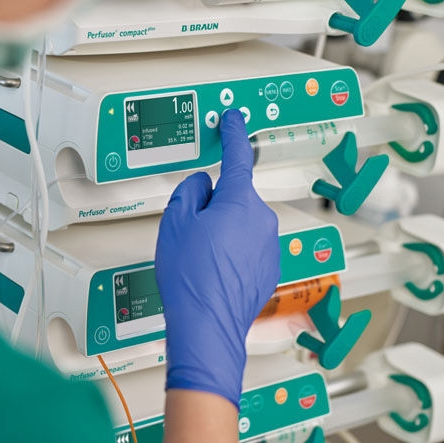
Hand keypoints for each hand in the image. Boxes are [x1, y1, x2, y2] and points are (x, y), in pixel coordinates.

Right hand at [155, 109, 280, 407]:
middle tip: (190, 230)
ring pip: (241, 224)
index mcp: (238, 200)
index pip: (237, 156)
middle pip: (234, 197)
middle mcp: (261, 219)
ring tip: (199, 259)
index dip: (233, 134)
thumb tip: (201, 186)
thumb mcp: (174, 223)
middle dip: (214, 206)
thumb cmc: (191, 277)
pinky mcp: (269, 267)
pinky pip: (248, 248)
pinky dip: (232, 254)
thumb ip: (188, 192)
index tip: (233, 119)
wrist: (208, 324)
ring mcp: (269, 245)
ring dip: (223, 232)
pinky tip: (213, 272)